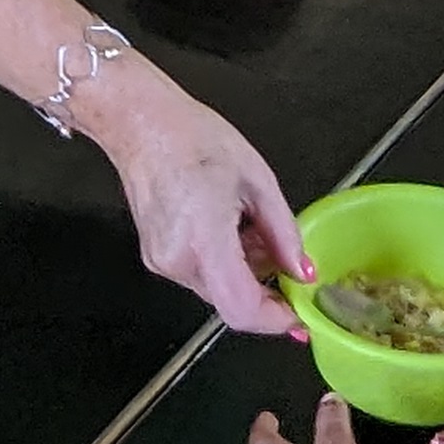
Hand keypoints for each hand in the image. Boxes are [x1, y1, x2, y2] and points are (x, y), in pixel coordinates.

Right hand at [100, 72, 312, 335]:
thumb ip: (284, 233)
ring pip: (215, 289)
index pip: (242, 309)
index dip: (275, 319)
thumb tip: (301, 270)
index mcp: (204, 240)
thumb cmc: (193, 138)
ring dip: (243, 272)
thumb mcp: (257, 180)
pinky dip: (222, 261)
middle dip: (264, 287)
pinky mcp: (155, 257)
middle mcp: (178, 260)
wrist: (141, 123)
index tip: (298, 314)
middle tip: (282, 257)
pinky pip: (198, 274)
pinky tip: (226, 225)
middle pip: (231, 302)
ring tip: (249, 226)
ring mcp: (162, 262)